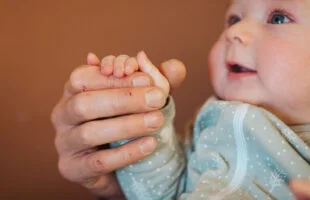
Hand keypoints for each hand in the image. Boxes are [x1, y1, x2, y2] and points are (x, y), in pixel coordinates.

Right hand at [51, 53, 185, 198]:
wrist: (116, 163)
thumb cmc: (125, 121)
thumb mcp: (142, 97)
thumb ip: (158, 82)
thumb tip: (175, 66)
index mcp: (74, 90)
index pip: (84, 77)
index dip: (114, 77)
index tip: (146, 79)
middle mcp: (63, 114)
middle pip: (84, 103)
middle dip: (123, 99)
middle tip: (157, 98)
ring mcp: (65, 142)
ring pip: (89, 132)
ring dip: (126, 125)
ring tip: (157, 121)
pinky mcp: (73, 168)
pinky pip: (98, 162)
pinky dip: (126, 153)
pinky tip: (150, 144)